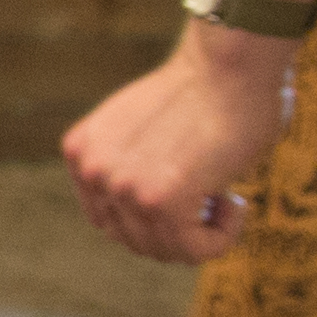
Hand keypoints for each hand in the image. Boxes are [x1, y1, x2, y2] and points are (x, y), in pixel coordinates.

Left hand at [61, 25, 296, 263]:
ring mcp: (122, 188)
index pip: (108, 220)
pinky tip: (235, 202)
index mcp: (81, 153)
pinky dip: (223, 236)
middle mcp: (92, 172)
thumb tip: (146, 209)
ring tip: (225, 195)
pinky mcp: (161, 202)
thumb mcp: (140, 131)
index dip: (152, 221)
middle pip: (135, 240)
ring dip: (205, 233)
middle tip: (212, 198)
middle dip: (180, 230)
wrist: (227, 64)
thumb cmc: (204, 90)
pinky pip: (197, 251)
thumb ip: (129, 164)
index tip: (188, 200)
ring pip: (167, 250)